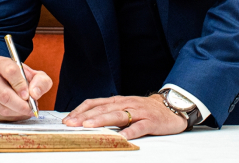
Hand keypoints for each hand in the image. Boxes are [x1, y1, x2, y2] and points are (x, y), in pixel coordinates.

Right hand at [0, 56, 52, 120]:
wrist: (5, 83)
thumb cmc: (20, 79)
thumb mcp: (35, 76)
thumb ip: (41, 82)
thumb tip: (34, 94)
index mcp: (0, 63)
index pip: (10, 72)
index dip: (20, 85)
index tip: (28, 95)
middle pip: (3, 94)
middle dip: (20, 105)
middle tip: (30, 108)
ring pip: (1, 107)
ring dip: (17, 112)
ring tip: (26, 110)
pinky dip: (11, 117)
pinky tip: (17, 112)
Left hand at [63, 94, 187, 138]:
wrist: (171, 107)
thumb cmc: (143, 109)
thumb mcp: (124, 107)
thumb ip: (108, 112)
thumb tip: (85, 120)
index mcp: (116, 101)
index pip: (94, 103)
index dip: (79, 110)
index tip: (67, 119)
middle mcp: (125, 104)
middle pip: (102, 109)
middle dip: (84, 116)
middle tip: (71, 124)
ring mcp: (138, 112)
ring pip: (117, 115)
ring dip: (101, 120)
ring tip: (88, 126)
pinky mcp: (151, 121)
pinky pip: (139, 127)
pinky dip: (130, 132)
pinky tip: (122, 138)